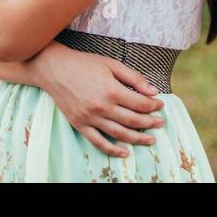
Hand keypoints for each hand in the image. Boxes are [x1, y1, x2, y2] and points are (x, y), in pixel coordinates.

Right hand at [31, 42, 166, 158]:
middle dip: (150, 123)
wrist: (55, 69)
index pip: (140, 104)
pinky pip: (98, 142)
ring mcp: (90, 118)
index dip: (154, 106)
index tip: (160, 105)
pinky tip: (125, 152)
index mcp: (112, 90)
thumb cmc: (84, 64)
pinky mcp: (80, 125)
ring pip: (119, 134)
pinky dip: (112, 150)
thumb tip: (153, 91)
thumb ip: (134, 78)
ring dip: (138, 139)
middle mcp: (102, 107)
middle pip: (133, 121)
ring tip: (151, 140)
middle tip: (161, 123)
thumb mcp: (111, 64)